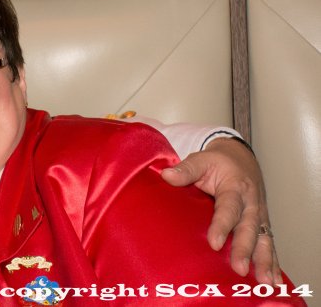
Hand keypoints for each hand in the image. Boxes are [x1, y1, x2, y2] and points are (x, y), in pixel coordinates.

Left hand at [160, 137, 280, 283]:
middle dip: (244, 250)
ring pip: (264, 239)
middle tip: (239, 268)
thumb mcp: (201, 160)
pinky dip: (273, 263)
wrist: (240, 158)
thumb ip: (185, 170)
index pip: (229, 208)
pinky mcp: (261, 224)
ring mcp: (258, 215)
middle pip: (248, 228)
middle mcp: (251, 203)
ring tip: (264, 282)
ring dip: (264, 261)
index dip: (222, 225)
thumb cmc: (218, 162)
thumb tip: (167, 175)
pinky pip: (269, 245)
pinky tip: (272, 281)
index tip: (214, 242)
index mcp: (235, 187)